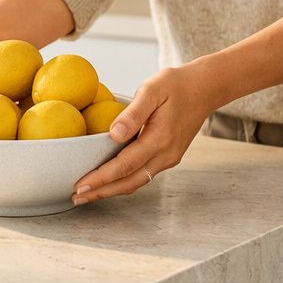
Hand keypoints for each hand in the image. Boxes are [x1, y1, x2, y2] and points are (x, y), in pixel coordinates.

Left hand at [72, 63, 219, 204]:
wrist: (204, 89)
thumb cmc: (175, 85)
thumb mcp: (152, 89)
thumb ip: (133, 113)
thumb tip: (113, 134)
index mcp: (160, 139)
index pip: (124, 165)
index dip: (101, 178)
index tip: (80, 184)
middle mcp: (166, 155)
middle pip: (129, 182)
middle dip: (102, 192)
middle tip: (77, 198)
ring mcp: (169, 158)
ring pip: (136, 182)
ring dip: (112, 190)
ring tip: (88, 194)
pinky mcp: (169, 157)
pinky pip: (143, 175)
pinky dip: (124, 182)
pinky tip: (109, 181)